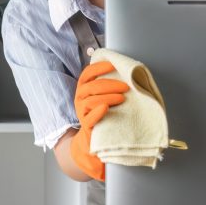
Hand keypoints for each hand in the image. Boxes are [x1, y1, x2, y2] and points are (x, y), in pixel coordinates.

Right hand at [71, 61, 129, 180]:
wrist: (92, 140)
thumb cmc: (101, 114)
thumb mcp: (102, 97)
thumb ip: (108, 86)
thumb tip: (126, 71)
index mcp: (83, 88)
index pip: (88, 73)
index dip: (99, 67)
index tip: (113, 64)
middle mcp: (80, 98)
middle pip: (92, 86)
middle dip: (110, 84)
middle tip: (126, 86)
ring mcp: (81, 112)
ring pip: (91, 100)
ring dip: (108, 97)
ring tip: (122, 98)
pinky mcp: (85, 126)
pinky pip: (89, 118)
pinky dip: (98, 112)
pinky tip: (106, 108)